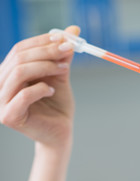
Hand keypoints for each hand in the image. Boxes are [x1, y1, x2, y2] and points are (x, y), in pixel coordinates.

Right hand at [0, 26, 79, 146]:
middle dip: (47, 51)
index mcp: (9, 72)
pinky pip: (23, 95)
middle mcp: (0, 84)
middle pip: (19, 58)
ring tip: (64, 70)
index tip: (66, 38)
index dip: (42, 41)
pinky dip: (41, 88)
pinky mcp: (9, 116)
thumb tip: (73, 31)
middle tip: (69, 50)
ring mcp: (1, 101)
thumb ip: (62, 56)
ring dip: (46, 67)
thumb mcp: (60, 75)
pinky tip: (52, 91)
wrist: (61, 131)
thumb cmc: (57, 103)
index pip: (20, 49)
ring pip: (19, 73)